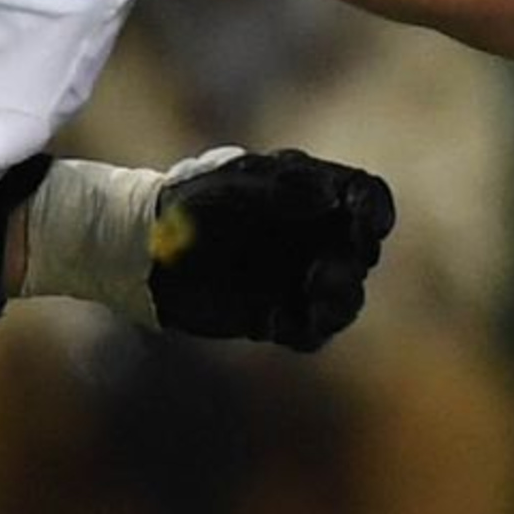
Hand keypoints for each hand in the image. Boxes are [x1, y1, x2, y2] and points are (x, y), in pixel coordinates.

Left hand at [145, 147, 396, 350]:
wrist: (138, 247)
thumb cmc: (188, 201)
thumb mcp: (233, 181)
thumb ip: (282, 186)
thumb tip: (330, 199)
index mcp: (315, 196)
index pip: (366, 198)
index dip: (375, 209)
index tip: (366, 222)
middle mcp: (315, 239)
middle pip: (363, 250)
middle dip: (355, 256)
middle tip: (327, 262)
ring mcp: (299, 279)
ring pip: (346, 296)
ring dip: (342, 297)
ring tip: (316, 288)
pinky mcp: (278, 318)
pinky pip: (313, 332)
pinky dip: (310, 329)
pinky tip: (282, 320)